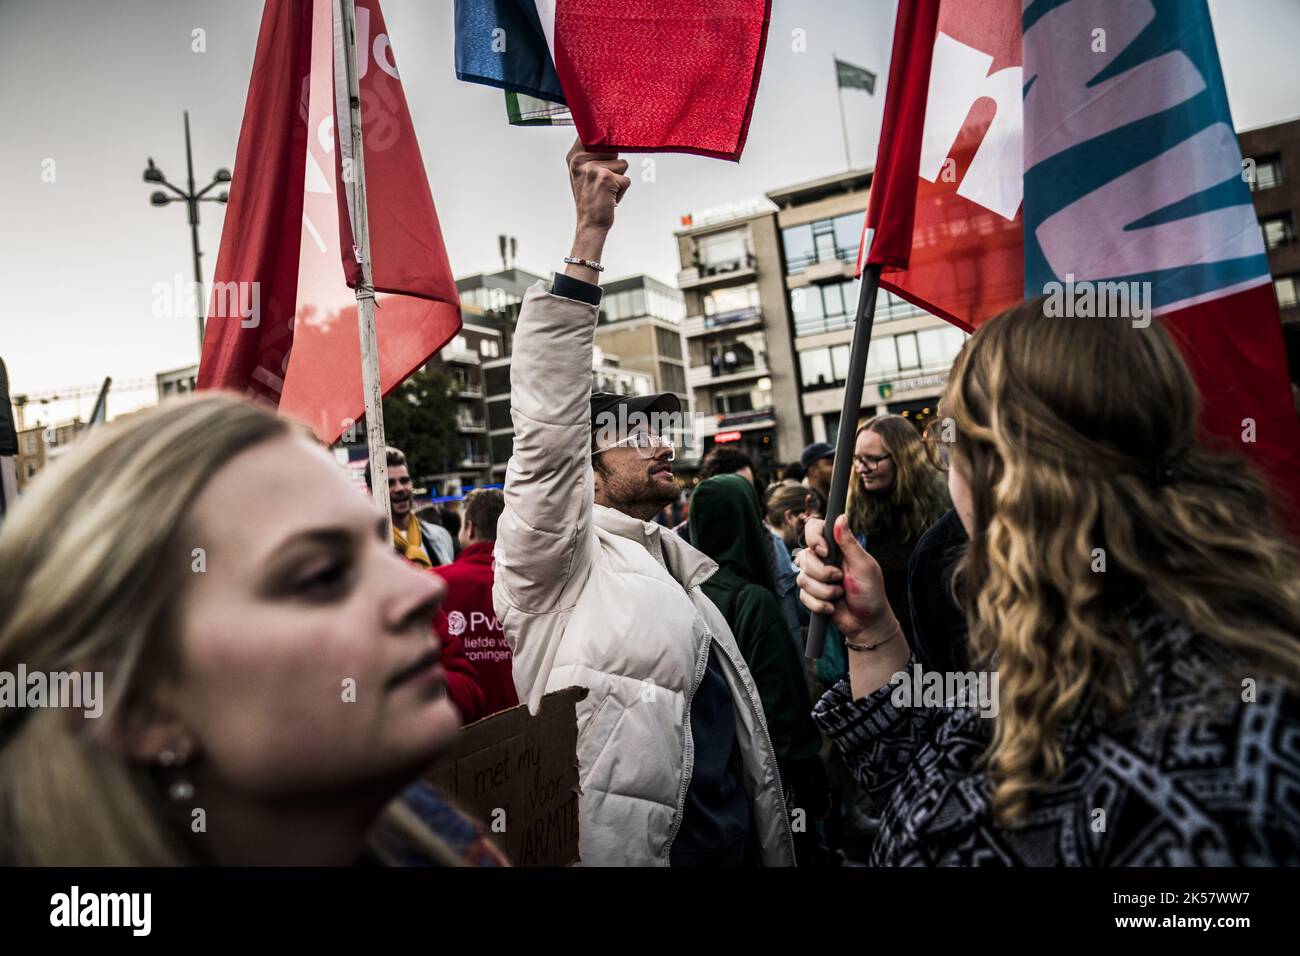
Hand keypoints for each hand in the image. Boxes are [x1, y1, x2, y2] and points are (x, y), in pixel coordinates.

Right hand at [567, 138, 629, 235]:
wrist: (590, 224)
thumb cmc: (590, 199)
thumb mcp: (584, 174)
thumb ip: (594, 155)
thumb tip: (613, 137)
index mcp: (574, 157)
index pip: (590, 131)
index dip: (604, 132)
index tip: (608, 127)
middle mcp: (581, 160)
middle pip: (613, 149)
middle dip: (614, 166)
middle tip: (602, 183)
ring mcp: (593, 168)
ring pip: (623, 164)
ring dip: (619, 180)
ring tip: (606, 191)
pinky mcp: (607, 178)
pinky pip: (626, 179)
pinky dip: (622, 191)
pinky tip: (610, 198)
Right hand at [795, 515, 896, 642]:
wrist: (867, 623)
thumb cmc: (871, 591)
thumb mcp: (864, 565)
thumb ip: (850, 542)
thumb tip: (841, 517)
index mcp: (836, 547)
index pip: (813, 528)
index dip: (814, 539)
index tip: (825, 552)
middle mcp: (822, 559)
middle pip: (804, 557)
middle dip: (822, 573)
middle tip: (840, 579)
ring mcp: (815, 577)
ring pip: (802, 579)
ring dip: (824, 591)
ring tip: (839, 594)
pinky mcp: (810, 594)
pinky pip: (803, 596)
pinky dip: (820, 604)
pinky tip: (832, 607)